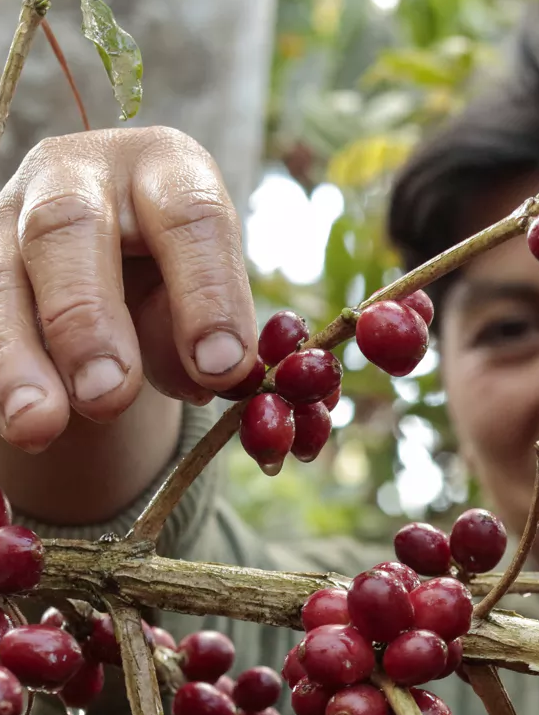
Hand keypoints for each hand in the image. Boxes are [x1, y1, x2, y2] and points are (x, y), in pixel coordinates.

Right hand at [0, 126, 257, 452]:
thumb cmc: (177, 276)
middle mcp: (79, 172)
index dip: (208, 294)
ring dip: (17, 356)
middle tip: (107, 396)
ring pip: (0, 273)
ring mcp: (10, 209)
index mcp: (166, 169)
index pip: (190, 218)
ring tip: (37, 425)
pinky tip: (11, 419)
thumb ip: (204, 331)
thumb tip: (210, 375)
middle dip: (87, 318)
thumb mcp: (203, 294)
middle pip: (68, 227)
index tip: (219, 369)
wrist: (113, 256)